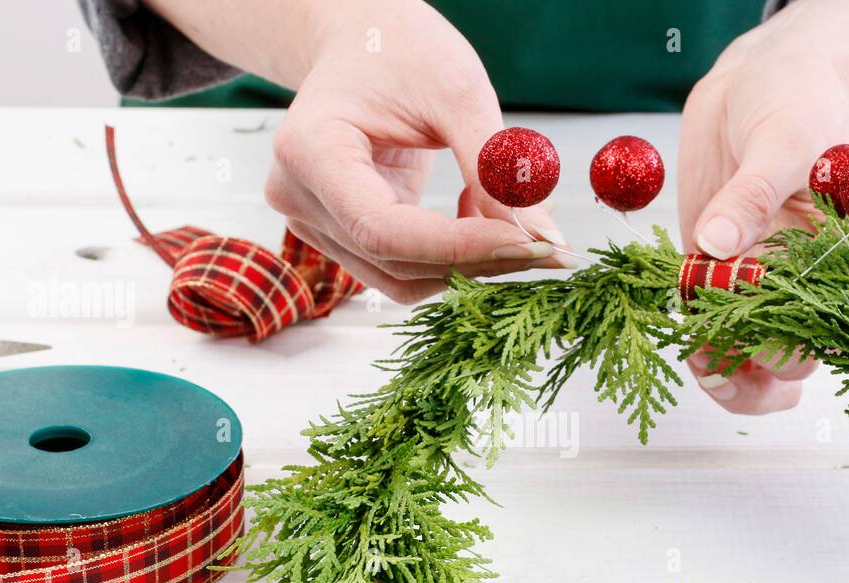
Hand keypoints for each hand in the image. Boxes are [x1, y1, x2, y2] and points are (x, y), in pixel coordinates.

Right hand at [264, 1, 568, 302]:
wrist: (360, 38)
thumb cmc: (399, 49)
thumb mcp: (457, 92)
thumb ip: (495, 168)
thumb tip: (544, 237)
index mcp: (310, 152)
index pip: (385, 232)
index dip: (461, 248)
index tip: (531, 244)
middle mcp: (299, 197)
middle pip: (395, 262)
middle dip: (478, 261)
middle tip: (549, 246)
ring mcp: (314, 222)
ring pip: (400, 279)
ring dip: (469, 266)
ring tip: (520, 227)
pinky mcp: (341, 235)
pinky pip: (401, 268)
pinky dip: (453, 258)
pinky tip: (484, 220)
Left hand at [677, 0, 848, 413]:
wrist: (757, 82)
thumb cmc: (795, 101)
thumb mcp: (782, 139)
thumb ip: (752, 193)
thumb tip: (716, 244)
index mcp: (848, 257)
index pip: (837, 325)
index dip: (801, 345)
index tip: (763, 346)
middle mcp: (809, 281)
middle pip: (796, 358)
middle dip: (759, 370)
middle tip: (718, 361)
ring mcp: (762, 284)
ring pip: (756, 360)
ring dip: (729, 375)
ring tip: (701, 366)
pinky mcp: (718, 277)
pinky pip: (714, 332)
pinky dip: (701, 349)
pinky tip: (685, 347)